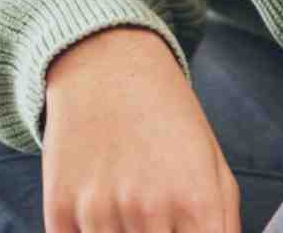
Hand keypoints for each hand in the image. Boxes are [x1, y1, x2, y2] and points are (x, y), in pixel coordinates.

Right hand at [42, 27, 240, 232]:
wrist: (105, 66)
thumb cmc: (167, 119)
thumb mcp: (213, 166)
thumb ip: (224, 226)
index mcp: (196, 201)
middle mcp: (149, 210)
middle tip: (155, 225)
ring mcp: (99, 210)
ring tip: (130, 219)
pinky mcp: (59, 208)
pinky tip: (102, 221)